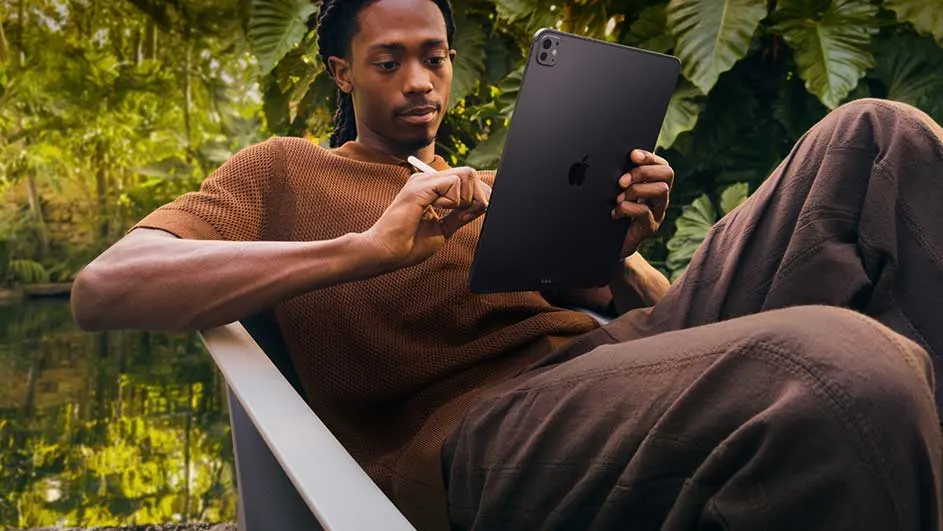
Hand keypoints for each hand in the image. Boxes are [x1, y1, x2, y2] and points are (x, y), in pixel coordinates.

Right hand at [360, 166, 490, 271]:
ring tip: (449, 212)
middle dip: (477, 197)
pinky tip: (437, 209)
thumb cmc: (408, 245)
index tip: (471, 215)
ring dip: (467, 198)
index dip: (479, 196)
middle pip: (470, 173)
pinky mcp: (420, 187)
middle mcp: (427, 179)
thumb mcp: (443, 229)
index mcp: (431, 188)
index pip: (467, 179)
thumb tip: (480, 206)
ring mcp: (423, 181)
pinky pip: (453, 183)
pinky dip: (454, 200)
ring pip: (466, 175)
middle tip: (464, 215)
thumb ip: (460, 216)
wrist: (386, 253)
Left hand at [612, 149, 673, 257]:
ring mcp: (658, 213)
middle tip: (621, 181)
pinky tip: (615, 213)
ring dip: (636, 190)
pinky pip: (644, 212)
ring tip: (618, 198)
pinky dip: (627, 208)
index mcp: (654, 185)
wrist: (609, 244)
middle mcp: (660, 198)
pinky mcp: (650, 228)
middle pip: (667, 174)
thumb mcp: (618, 192)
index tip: (632, 155)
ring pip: (661, 190)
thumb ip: (623, 177)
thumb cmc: (613, 213)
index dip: (650, 157)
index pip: (662, 165)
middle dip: (644, 172)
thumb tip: (613, 158)